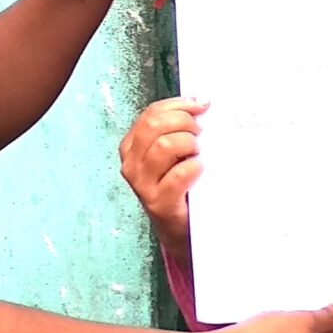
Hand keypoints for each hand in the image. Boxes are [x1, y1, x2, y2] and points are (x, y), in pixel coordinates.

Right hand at [118, 98, 203, 249]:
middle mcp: (131, 164)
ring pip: (165, 146)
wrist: (178, 229)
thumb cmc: (179, 185)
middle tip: (201, 132)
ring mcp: (142, 184)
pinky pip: (179, 174)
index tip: (202, 104)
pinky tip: (200, 170)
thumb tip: (202, 103)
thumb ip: (177, 130)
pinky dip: (195, 167)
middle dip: (185, 122)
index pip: (151, 114)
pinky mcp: (158, 203)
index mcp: (131, 146)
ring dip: (189, 144)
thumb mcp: (171, 154)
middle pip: (156, 126)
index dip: (179, 105)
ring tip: (198, 153)